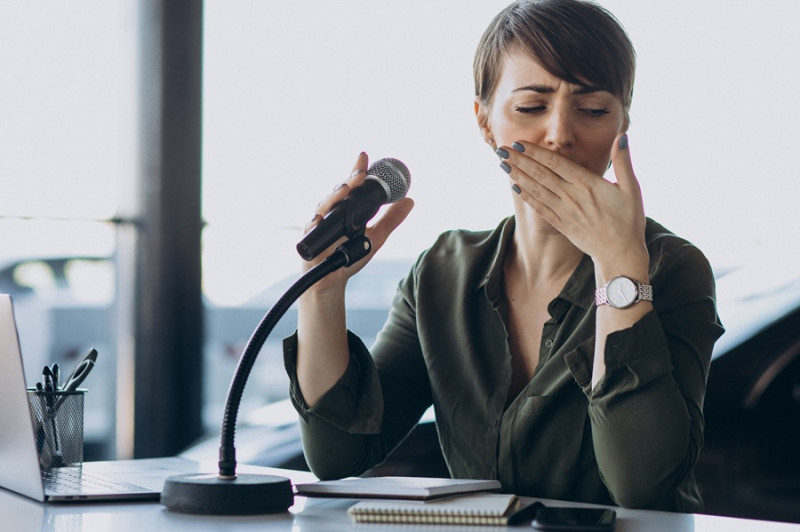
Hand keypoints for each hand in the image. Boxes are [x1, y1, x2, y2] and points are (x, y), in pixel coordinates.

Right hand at [302, 152, 413, 291]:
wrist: (332, 279)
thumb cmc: (349, 255)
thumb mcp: (376, 236)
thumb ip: (391, 219)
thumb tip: (410, 200)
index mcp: (345, 208)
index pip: (352, 186)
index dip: (357, 171)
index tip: (364, 156)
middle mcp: (331, 212)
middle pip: (338, 192)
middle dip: (349, 181)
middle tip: (360, 173)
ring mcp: (319, 224)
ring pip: (324, 205)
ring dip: (334, 196)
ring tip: (345, 189)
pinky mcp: (309, 239)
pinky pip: (311, 228)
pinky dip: (315, 222)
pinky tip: (320, 217)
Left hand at [499, 134, 646, 275]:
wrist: (620, 254)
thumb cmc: (629, 220)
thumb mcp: (632, 188)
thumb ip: (624, 161)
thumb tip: (622, 135)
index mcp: (588, 184)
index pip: (556, 164)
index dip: (536, 152)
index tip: (519, 142)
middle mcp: (571, 197)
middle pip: (540, 175)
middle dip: (519, 161)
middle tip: (501, 150)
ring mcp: (564, 212)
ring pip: (536, 190)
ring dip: (518, 176)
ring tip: (502, 165)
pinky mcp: (561, 224)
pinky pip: (539, 208)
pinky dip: (526, 197)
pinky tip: (515, 187)